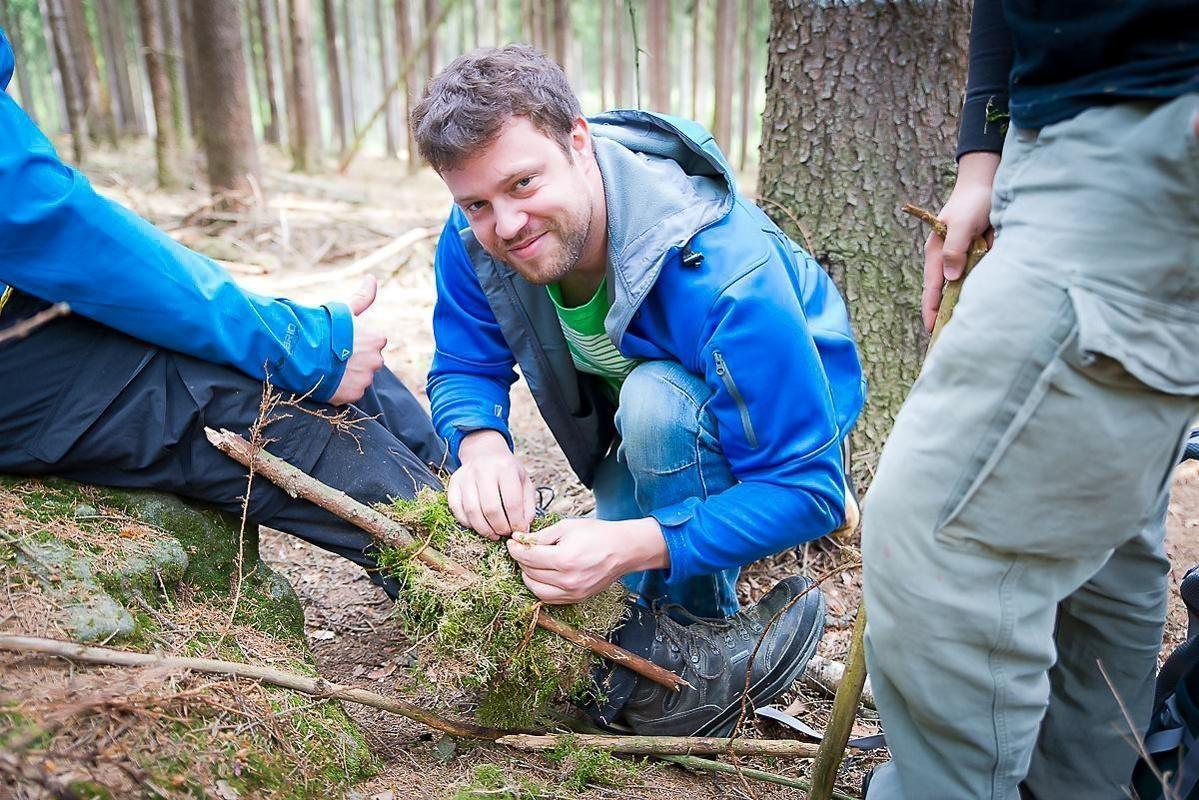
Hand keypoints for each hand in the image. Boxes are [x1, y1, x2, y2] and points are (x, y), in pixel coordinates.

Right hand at [329, 276, 386, 405]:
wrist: (303, 351)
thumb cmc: (323, 327)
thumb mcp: (344, 309)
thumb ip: (363, 297)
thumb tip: (371, 278)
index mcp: (377, 340)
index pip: (373, 344)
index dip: (356, 344)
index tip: (342, 342)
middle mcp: (376, 360)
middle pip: (368, 363)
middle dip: (355, 361)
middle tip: (333, 356)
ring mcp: (365, 379)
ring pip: (360, 378)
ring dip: (348, 376)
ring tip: (329, 368)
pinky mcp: (353, 394)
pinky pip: (350, 392)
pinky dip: (341, 389)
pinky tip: (328, 380)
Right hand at [447, 430, 534, 539]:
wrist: (485, 452)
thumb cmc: (507, 470)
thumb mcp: (524, 482)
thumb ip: (528, 505)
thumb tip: (523, 529)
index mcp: (505, 467)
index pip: (512, 503)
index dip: (517, 523)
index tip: (519, 530)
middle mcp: (483, 470)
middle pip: (491, 509)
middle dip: (500, 528)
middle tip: (505, 533)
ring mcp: (465, 477)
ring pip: (472, 511)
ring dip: (484, 529)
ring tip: (493, 534)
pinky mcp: (453, 484)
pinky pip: (457, 509)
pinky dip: (467, 523)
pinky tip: (478, 526)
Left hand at [506, 517, 667, 603]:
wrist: (623, 550)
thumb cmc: (597, 534)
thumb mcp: (567, 527)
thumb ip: (541, 536)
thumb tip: (520, 540)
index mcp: (564, 559)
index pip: (528, 557)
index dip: (516, 548)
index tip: (513, 542)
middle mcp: (567, 580)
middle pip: (529, 573)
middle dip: (521, 560)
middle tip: (521, 549)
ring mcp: (572, 592)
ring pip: (536, 589)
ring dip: (528, 575)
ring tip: (531, 562)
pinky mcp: (576, 598)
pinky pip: (549, 598)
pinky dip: (540, 587)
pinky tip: (541, 574)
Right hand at [922, 151, 1000, 331]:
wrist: (989, 181)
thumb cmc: (974, 201)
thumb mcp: (963, 224)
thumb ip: (955, 249)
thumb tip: (950, 278)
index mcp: (937, 253)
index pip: (932, 288)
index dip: (932, 310)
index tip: (933, 331)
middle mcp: (948, 258)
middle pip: (945, 293)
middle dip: (945, 315)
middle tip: (948, 340)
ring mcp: (963, 258)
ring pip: (963, 287)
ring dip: (964, 304)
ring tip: (966, 331)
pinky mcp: (979, 256)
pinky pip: (979, 277)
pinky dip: (979, 291)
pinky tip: (983, 307)